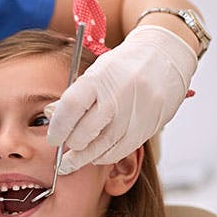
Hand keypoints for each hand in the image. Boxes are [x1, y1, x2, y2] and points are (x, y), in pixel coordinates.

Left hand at [46, 25, 196, 174]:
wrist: (165, 56)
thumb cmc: (125, 65)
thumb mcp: (97, 71)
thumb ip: (74, 95)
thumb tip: (50, 116)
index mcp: (100, 78)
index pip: (71, 107)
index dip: (58, 127)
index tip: (53, 138)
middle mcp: (118, 96)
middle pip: (85, 132)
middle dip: (71, 145)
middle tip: (63, 150)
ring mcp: (135, 114)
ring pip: (103, 147)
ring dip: (84, 157)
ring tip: (73, 161)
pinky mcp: (148, 127)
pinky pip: (121, 150)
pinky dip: (105, 156)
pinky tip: (96, 155)